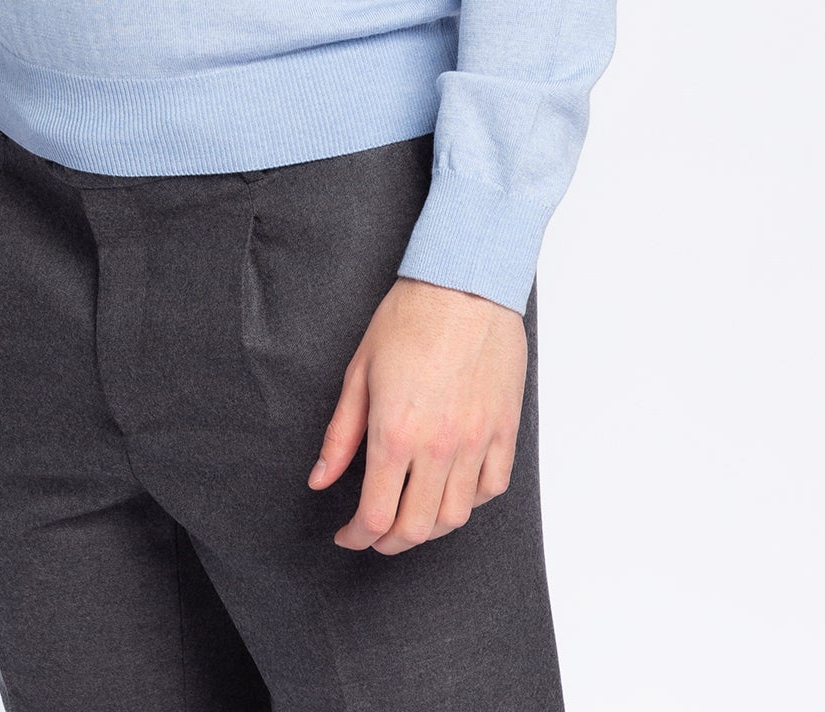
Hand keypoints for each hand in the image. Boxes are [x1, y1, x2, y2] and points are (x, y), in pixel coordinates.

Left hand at [307, 274, 526, 553]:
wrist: (465, 283)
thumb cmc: (409, 318)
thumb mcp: (359, 371)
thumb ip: (340, 435)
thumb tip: (320, 480)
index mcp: (395, 432)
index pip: (374, 515)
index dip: (356, 537)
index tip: (346, 535)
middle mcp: (438, 446)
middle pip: (415, 528)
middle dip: (388, 542)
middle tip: (374, 534)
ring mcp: (476, 441)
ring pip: (455, 517)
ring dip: (429, 528)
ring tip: (410, 515)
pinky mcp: (504, 430)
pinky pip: (491, 488)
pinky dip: (470, 501)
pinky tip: (451, 489)